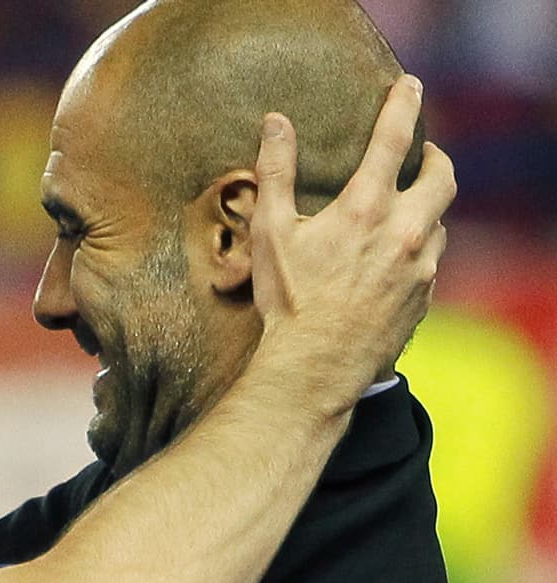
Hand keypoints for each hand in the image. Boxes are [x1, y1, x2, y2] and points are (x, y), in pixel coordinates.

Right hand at [251, 74, 455, 397]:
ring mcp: (421, 268)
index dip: (403, 106)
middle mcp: (404, 232)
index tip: (411, 86)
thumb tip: (276, 123)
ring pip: (440, 222)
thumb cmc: (288, 301)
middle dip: (436, 158)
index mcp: (366, 209)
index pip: (393, 140)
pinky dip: (419, 249)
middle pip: (442, 178)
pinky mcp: (423, 299)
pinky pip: (431, 263)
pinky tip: (397, 259)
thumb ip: (275, 172)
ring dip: (427, 209)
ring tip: (405, 210)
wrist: (315, 367)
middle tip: (423, 153)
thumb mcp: (269, 233)